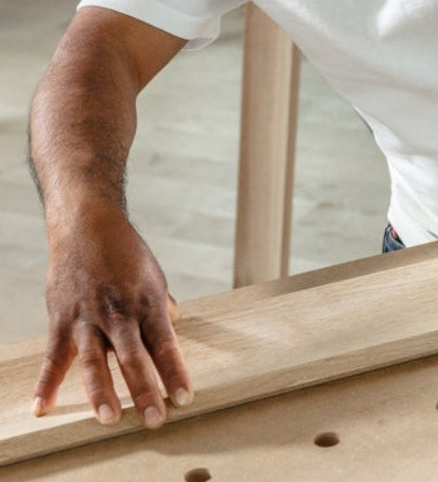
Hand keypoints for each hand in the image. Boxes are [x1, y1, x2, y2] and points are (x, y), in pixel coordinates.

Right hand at [33, 207, 191, 428]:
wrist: (87, 226)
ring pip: (95, 360)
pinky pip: (54, 357)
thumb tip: (174, 323)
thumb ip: (160, 304)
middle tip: (155, 420)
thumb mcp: (153, 275)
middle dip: (145, 390)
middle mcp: (120, 313)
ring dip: (102, 391)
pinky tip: (44, 408)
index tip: (186, 398)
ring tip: (109, 418)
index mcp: (147, 303)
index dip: (175, 372)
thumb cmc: (125, 251)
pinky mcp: (61, 319)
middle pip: (134, 357)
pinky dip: (47, 383)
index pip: (165, 344)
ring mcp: (88, 317)